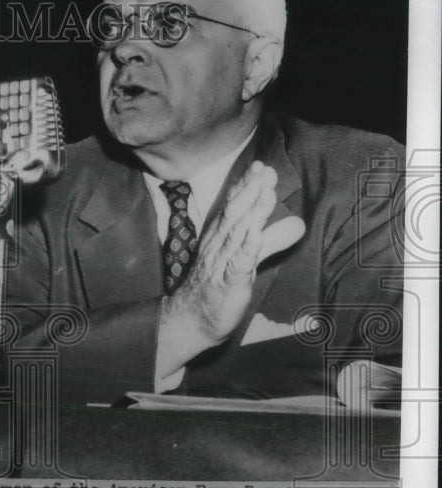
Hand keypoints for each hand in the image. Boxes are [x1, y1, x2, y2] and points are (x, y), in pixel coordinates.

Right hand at [157, 161, 305, 373]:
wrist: (189, 320)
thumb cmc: (216, 288)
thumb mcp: (246, 260)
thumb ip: (271, 240)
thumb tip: (297, 222)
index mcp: (220, 237)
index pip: (233, 207)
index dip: (246, 186)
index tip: (260, 166)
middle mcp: (219, 245)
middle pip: (235, 214)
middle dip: (251, 191)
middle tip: (267, 171)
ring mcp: (221, 264)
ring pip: (237, 234)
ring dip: (252, 212)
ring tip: (266, 193)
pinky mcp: (227, 284)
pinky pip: (237, 265)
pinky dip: (247, 249)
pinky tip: (256, 236)